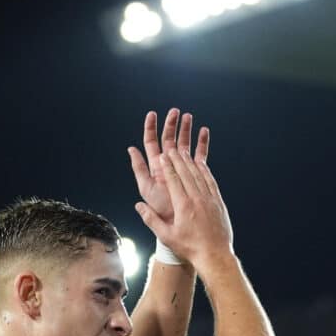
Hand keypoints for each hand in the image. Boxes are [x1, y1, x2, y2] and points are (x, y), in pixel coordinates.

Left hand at [128, 109, 209, 223]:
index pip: (152, 142)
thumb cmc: (161, 210)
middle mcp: (168, 166)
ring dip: (186, 130)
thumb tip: (131, 149)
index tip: (152, 114)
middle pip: (169, 140)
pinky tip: (204, 131)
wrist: (178, 224)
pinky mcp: (195, 174)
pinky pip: (199, 155)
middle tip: (175, 112)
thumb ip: (139, 168)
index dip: (151, 128)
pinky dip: (202, 143)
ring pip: (184, 144)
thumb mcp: (146, 188)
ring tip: (189, 117)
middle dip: (171, 125)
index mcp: (156, 167)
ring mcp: (182, 169)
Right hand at [133, 148, 233, 268]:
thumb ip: (151, 219)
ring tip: (184, 152)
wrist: (215, 255)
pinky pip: (211, 182)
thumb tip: (138, 206)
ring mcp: (210, 200)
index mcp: (183, 205)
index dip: (168, 167)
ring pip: (199, 175)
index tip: (163, 156)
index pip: (174, 180)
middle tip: (171, 149)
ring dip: (191, 162)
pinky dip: (205, 171)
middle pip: (186, 173)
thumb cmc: (190, 248)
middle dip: (178, 160)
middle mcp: (197, 199)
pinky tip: (202, 165)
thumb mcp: (167, 236)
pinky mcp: (219, 203)